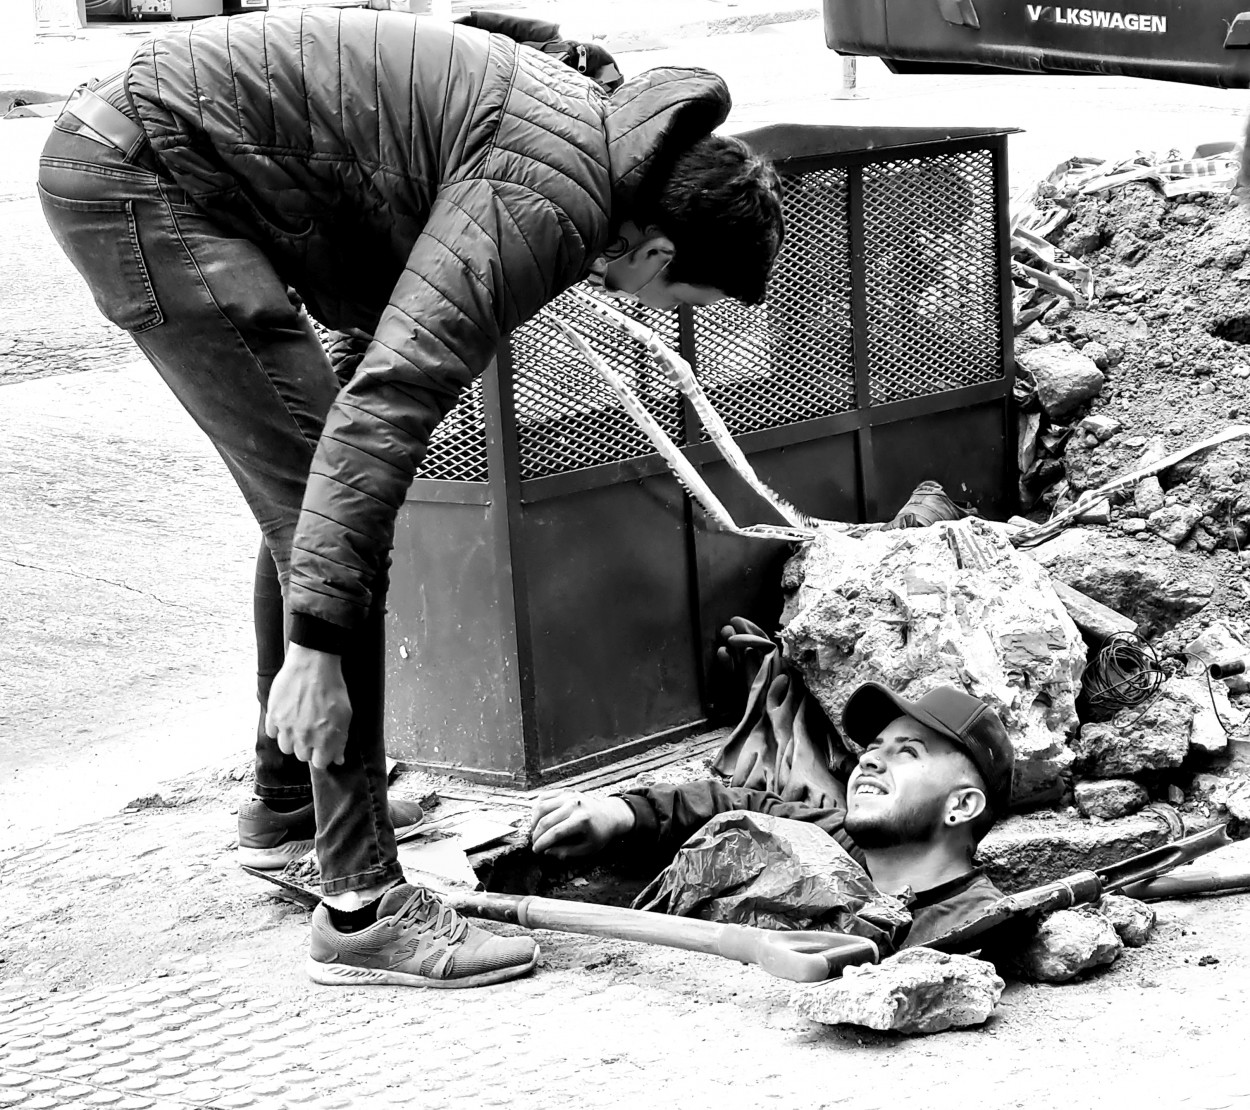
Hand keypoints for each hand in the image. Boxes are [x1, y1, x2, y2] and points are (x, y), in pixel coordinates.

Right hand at [265, 644, 351, 769]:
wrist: (313, 664)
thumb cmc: (332, 688)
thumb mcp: (345, 714)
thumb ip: (341, 739)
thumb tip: (338, 759)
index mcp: (324, 739)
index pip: (319, 763)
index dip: (322, 755)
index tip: (322, 746)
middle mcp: (304, 737)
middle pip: (302, 756)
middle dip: (308, 746)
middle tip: (312, 730)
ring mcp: (286, 727)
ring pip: (285, 747)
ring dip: (292, 739)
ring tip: (298, 724)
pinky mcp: (273, 716)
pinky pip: (272, 733)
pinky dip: (278, 728)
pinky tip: (287, 716)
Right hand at [529, 791, 635, 857]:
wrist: (610, 815)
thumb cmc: (599, 834)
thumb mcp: (587, 849)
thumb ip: (567, 852)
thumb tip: (547, 852)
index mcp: (582, 820)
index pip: (555, 832)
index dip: (542, 843)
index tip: (536, 851)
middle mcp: (575, 805)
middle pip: (546, 820)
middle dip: (536, 835)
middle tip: (534, 844)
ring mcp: (569, 795)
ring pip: (541, 806)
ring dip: (534, 821)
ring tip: (535, 832)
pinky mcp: (566, 791)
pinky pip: (544, 797)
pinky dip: (537, 808)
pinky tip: (538, 819)